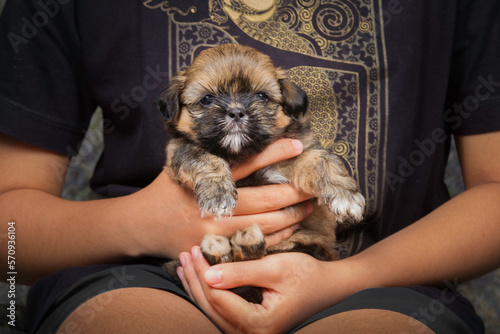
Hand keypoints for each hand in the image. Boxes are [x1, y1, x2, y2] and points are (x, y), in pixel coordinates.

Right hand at [132, 139, 313, 258]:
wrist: (141, 225)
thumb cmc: (166, 190)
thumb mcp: (184, 165)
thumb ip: (212, 158)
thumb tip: (244, 139)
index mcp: (205, 180)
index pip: (248, 163)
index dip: (275, 152)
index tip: (299, 144)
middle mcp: (212, 207)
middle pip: (265, 200)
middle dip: (294, 192)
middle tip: (313, 186)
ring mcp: (215, 234)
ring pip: (266, 226)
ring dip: (292, 216)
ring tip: (308, 206)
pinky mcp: (216, 252)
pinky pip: (255, 246)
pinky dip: (278, 237)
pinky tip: (291, 227)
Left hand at [178, 247, 350, 333]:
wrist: (329, 288)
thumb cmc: (307, 276)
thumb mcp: (275, 268)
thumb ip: (241, 273)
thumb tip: (208, 275)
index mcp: (259, 324)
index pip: (218, 298)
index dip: (202, 273)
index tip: (195, 249)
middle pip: (211, 308)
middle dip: (195, 280)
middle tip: (185, 254)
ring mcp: (251, 333)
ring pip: (213, 312)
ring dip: (197, 287)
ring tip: (185, 265)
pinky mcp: (251, 325)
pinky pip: (222, 311)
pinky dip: (209, 293)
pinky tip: (200, 278)